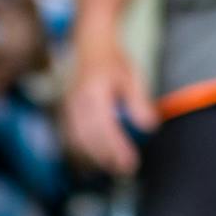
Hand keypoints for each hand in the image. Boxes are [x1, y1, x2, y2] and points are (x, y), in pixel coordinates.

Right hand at [62, 28, 155, 175]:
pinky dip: (84, 150)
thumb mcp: (133, 77)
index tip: (130, 163)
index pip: (105, 127)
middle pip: (90, 138)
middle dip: (107, 158)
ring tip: (114, 168)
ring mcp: (69, 106)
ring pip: (78, 139)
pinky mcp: (66, 110)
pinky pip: (72, 135)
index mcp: (95, 91)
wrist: (90, 44)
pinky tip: (97, 159)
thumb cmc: (114, 61)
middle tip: (125, 170)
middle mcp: (78, 101)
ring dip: (95, 157)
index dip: (117, 148)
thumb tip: (149, 127)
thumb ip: (139, 102)